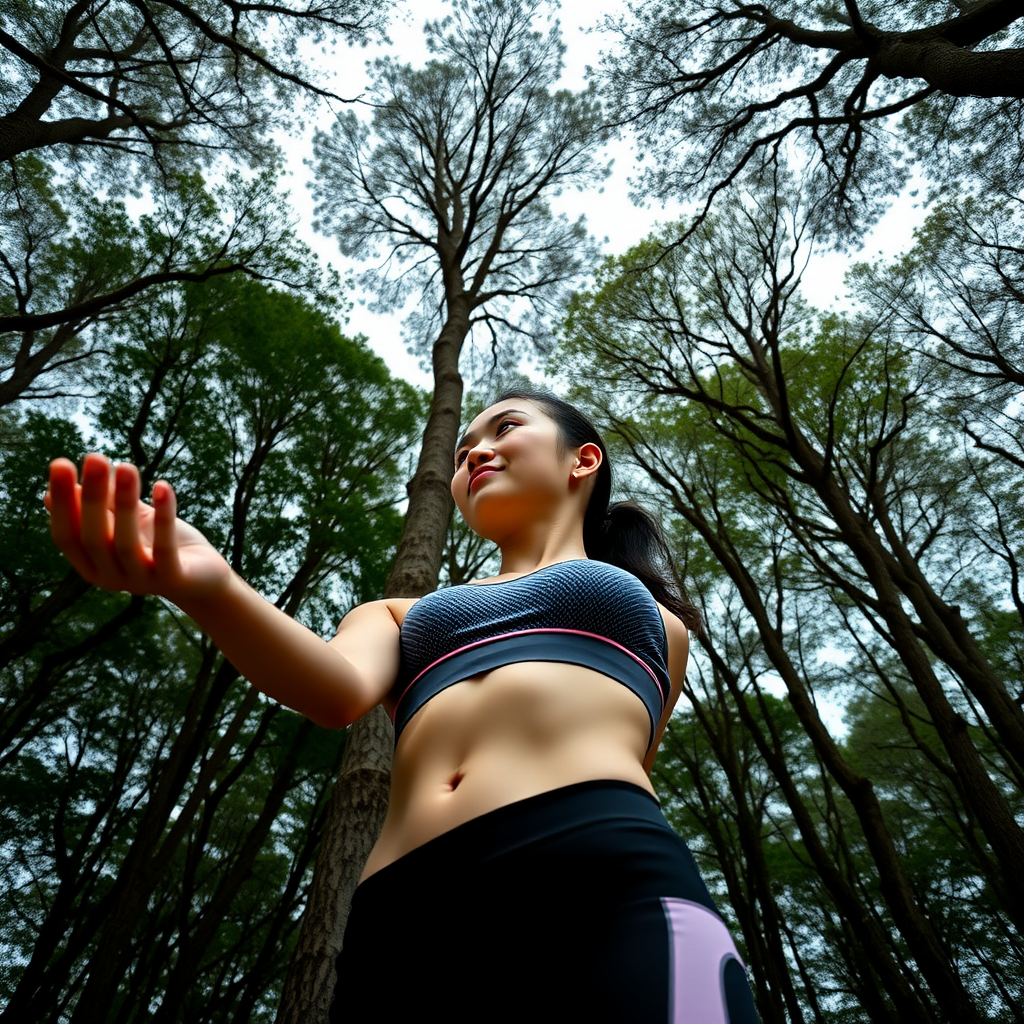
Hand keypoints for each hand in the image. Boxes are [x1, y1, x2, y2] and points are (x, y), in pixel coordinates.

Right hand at [45, 454, 231, 603]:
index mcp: (91, 565)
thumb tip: (57, 490)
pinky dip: (163, 516)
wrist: (205, 577)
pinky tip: (162, 486)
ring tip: (127, 467)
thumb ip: (101, 507)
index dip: (63, 502)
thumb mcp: (129, 521)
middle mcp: (110, 578)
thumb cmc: (160, 544)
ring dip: (125, 501)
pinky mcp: (172, 579)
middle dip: (92, 497)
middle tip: (94, 457)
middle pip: (93, 538)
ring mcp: (141, 582)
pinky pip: (164, 547)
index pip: (66, 535)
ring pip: (125, 543)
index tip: (60, 463)